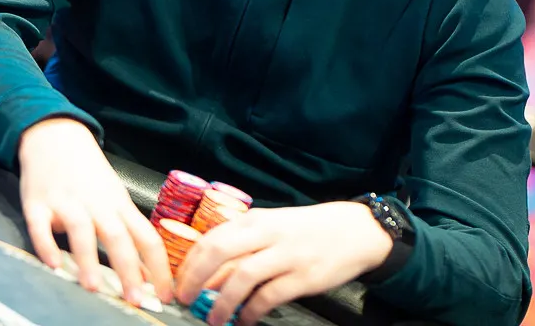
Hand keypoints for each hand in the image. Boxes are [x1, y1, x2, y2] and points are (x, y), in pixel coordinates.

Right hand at [18, 118, 172, 306]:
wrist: (56, 135)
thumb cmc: (89, 173)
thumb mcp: (114, 198)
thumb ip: (128, 234)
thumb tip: (145, 274)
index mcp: (119, 205)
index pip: (147, 238)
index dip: (159, 268)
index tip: (166, 295)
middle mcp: (96, 204)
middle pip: (118, 236)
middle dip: (128, 270)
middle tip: (135, 300)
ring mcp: (66, 202)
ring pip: (81, 231)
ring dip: (88, 259)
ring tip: (93, 287)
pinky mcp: (37, 203)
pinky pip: (41, 225)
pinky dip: (46, 244)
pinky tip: (52, 264)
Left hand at [176, 202, 393, 325]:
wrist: (356, 230)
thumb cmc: (307, 229)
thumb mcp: (273, 226)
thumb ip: (245, 242)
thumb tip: (210, 270)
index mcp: (256, 220)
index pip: (212, 237)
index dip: (190, 262)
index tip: (178, 280)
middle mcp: (268, 233)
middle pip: (220, 251)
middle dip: (195, 277)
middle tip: (184, 299)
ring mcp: (286, 254)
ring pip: (242, 276)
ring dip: (222, 302)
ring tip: (213, 319)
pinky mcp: (304, 276)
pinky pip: (269, 296)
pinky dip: (252, 312)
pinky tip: (245, 321)